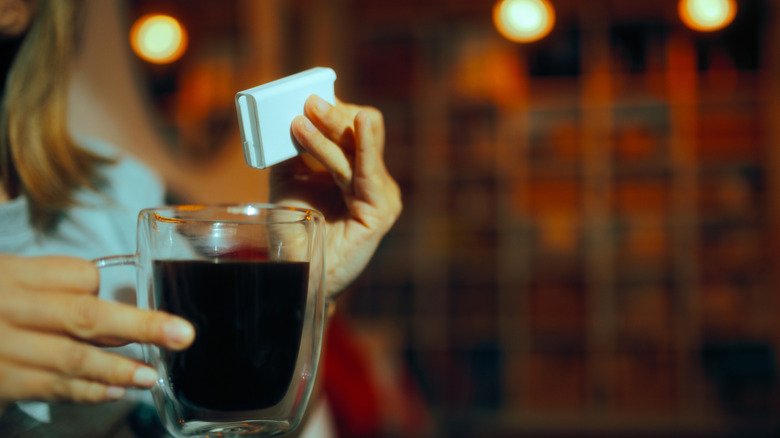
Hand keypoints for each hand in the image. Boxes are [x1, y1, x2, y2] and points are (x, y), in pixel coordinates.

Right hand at [0, 255, 194, 404]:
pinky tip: (116, 391)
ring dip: (118, 369)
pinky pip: (50, 387)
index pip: (79, 277)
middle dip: (139, 327)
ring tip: (152, 374)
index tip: (133, 298)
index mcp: (16, 274)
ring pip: (71, 359)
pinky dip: (86, 391)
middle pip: (85, 317)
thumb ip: (53, 281)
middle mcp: (11, 308)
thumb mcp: (10, 275)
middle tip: (181, 334)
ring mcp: (4, 347)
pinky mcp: (1, 380)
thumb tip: (111, 294)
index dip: (108, 290)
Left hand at [271, 95, 401, 297]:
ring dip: (332, 131)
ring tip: (305, 119)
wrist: (295, 270)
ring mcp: (380, 194)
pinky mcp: (382, 210)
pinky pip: (368, 171)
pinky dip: (358, 146)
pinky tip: (357, 124)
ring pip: (360, 148)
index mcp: (353, 170)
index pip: (351, 128)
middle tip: (309, 102)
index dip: (333, 111)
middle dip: (334, 115)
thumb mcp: (289, 180)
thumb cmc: (295, 229)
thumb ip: (293, 150)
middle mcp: (370, 179)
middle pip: (361, 131)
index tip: (306, 98)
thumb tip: (290, 113)